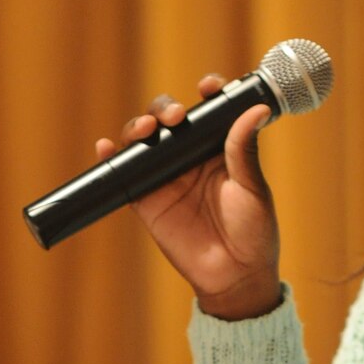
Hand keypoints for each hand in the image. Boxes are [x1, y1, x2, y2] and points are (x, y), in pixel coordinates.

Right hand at [97, 74, 281, 318]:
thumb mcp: (252, 188)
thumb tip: (257, 109)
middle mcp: (190, 157)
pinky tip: (106, 147)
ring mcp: (166, 177)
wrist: (235, 276)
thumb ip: (244, 149)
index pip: (209, 110)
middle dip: (166, 108)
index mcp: (219, 149)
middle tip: (175, 117)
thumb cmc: (253, 232)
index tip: (208, 86)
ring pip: (145, 139)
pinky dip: (111, 157)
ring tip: (145, 129)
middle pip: (169, 119)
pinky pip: (125, 173)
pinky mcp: (147, 200)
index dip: (207, 92)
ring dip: (139, 126)